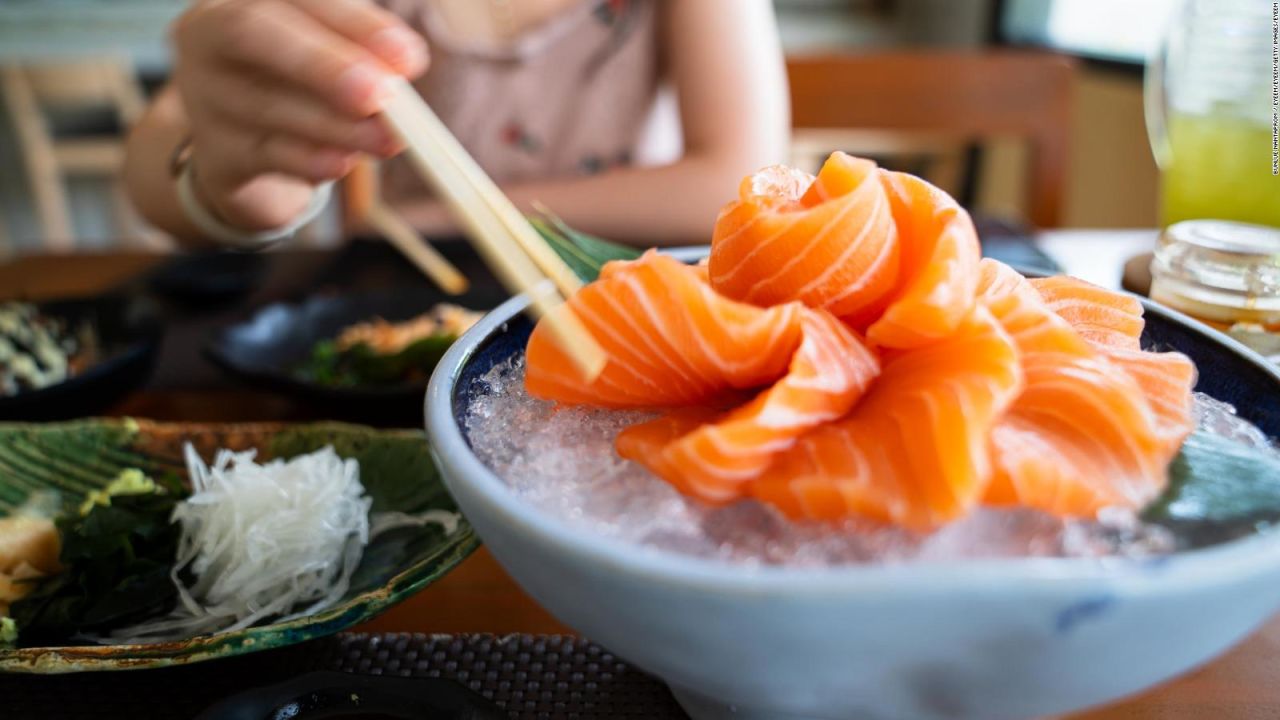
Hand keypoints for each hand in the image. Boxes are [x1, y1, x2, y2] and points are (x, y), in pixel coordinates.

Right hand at [171, 0, 427, 229]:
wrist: (245, 148)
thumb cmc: (297, 80)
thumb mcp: (329, 50)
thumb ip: (363, 49)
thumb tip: (404, 62)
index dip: (353, 23)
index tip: (407, 56)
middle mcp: (207, 34)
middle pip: (253, 33)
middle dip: (324, 65)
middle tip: (380, 95)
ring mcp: (203, 95)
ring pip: (267, 105)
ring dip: (337, 125)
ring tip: (388, 139)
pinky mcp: (214, 153)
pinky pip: (264, 155)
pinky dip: (311, 160)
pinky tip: (344, 161)